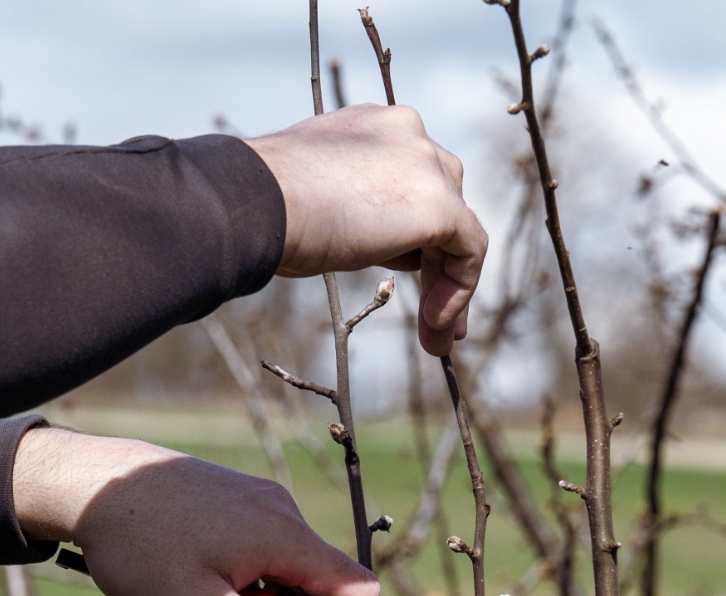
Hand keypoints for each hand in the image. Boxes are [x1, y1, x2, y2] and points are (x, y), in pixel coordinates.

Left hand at [13, 427, 378, 595]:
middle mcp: (282, 515)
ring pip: (295, 577)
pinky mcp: (237, 506)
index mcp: (283, 536)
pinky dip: (260, 595)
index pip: (356, 591)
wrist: (88, 483)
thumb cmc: (138, 545)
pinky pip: (270, 558)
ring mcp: (259, 506)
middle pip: (327, 589)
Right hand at [246, 105, 486, 355]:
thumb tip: (361, 239)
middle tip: (433, 321)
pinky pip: (469, 250)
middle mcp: (407, 133)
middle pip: (441, 206)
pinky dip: (459, 291)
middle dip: (437, 266)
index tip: (404, 280)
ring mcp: (427, 164)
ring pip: (458, 231)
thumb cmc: (265, 206)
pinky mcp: (440, 202)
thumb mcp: (318, 200)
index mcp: (374, 128)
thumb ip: (353, 208)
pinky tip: (435, 325)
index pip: (410, 182)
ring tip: (435, 337)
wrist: (255, 202)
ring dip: (450, 288)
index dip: (413, 237)